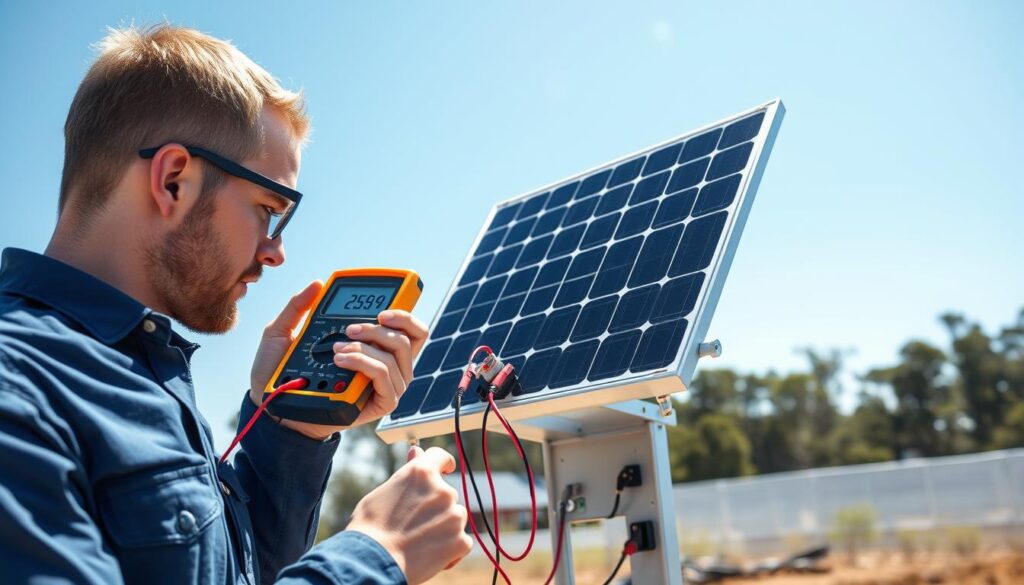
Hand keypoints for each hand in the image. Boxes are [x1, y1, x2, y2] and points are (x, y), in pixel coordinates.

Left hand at [248, 282, 428, 439]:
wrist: (272, 406)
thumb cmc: (280, 373)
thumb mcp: (282, 332)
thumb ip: (298, 307)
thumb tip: (317, 283)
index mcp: (374, 346)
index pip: (408, 329)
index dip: (405, 314)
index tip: (382, 308)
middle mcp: (386, 364)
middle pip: (409, 339)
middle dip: (380, 328)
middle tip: (350, 328)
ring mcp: (386, 385)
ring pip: (397, 356)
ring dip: (367, 346)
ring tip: (336, 350)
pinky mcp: (381, 403)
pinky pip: (387, 378)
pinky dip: (365, 364)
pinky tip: (341, 361)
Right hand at [346, 446, 472, 583]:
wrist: (373, 561)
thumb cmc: (371, 527)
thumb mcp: (385, 491)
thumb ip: (407, 474)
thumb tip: (416, 453)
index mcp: (421, 473)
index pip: (440, 457)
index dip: (443, 463)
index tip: (445, 469)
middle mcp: (442, 490)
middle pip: (446, 494)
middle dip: (435, 507)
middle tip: (412, 524)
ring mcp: (454, 515)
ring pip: (454, 518)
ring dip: (443, 527)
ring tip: (418, 541)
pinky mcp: (460, 540)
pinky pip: (462, 542)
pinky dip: (451, 549)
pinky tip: (430, 555)